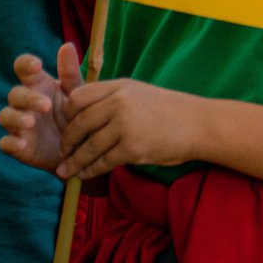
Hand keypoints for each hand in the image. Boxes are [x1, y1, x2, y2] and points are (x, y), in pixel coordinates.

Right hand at [0, 44, 82, 173]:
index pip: (24, 68)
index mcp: (39, 85)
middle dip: (28, 98)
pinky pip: (6, 143)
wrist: (82, 150)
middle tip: (45, 105)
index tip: (36, 65)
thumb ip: (71, 73)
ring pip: (6, 116)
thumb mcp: (78, 95)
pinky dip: (11, 143)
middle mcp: (25, 103)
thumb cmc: (78, 115)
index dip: (26, 64)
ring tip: (30, 122)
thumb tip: (67, 45)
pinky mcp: (18, 146)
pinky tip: (21, 144)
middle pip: (15, 93)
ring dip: (16, 118)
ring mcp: (19, 124)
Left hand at [55, 79, 209, 180]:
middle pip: (79, 123)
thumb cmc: (170, 111)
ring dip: (74, 161)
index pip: (78, 97)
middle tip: (62, 152)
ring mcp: (125, 125)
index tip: (66, 126)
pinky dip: (90, 170)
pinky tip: (84, 175)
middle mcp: (119, 103)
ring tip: (66, 171)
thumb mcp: (139, 93)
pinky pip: (102, 161)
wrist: (200, 125)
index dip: (67, 114)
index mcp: (120, 87)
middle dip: (67, 141)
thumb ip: (112, 98)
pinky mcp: (132, 148)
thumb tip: (83, 113)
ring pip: (88, 146)